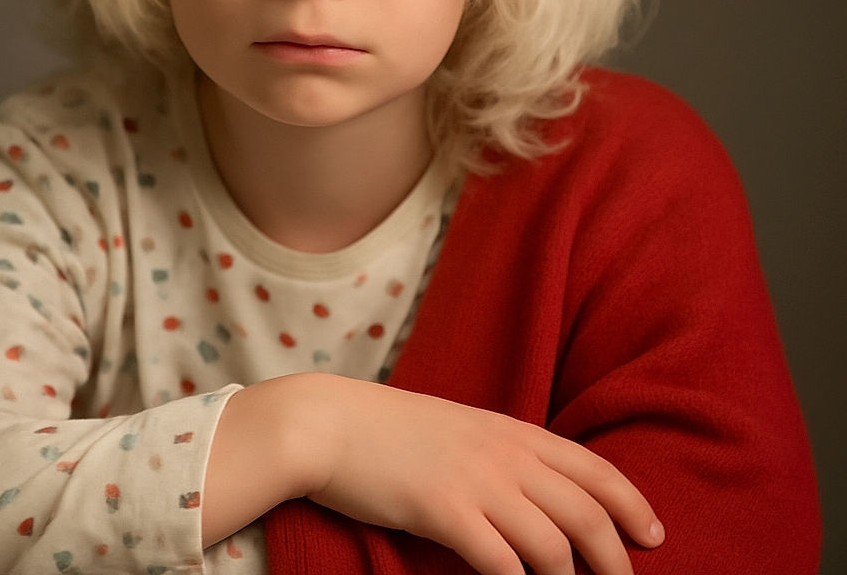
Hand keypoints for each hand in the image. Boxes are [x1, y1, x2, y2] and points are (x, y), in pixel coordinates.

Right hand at [301, 376, 662, 574]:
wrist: (331, 423)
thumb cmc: (389, 428)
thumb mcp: (457, 427)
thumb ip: (499, 451)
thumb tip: (535, 487)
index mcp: (510, 430)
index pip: (592, 467)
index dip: (631, 502)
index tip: (653, 534)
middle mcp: (504, 453)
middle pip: (586, 512)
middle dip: (617, 559)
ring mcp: (476, 482)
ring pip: (553, 545)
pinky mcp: (444, 511)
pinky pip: (503, 563)